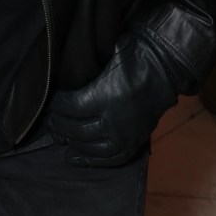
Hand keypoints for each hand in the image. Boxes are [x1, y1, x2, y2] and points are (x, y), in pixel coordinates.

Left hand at [47, 29, 178, 165]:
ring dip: (72, 143)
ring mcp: (125, 135)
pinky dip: (91, 160)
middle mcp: (114, 120)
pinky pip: (110, 159)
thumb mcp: (107, 55)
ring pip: (91, 146)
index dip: (57, 106)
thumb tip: (63, 67)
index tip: (50, 102)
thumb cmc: (134, 57)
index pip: (72, 107)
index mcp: (105, 96)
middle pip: (77, 129)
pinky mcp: (134, 144)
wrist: (165, 70)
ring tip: (59, 138)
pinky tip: (75, 158)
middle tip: (49, 121)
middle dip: (60, 125)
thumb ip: (88, 66)